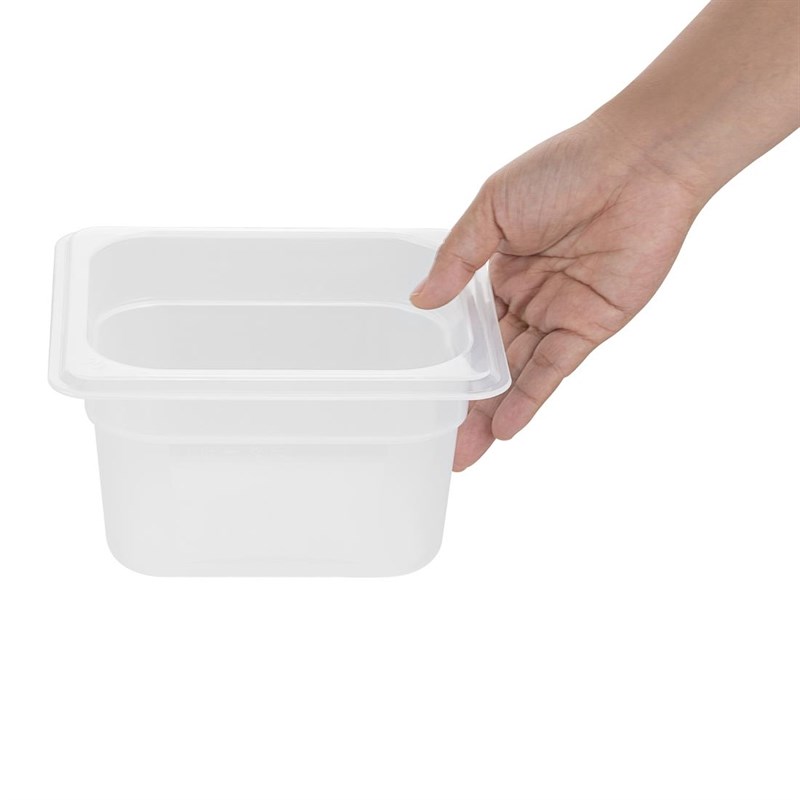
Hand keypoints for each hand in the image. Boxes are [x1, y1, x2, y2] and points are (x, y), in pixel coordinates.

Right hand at [411, 116, 704, 469]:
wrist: (638, 162)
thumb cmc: (566, 168)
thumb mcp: (492, 207)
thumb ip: (457, 258)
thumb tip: (419, 300)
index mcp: (501, 269)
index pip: (469, 328)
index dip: (449, 362)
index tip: (424, 394)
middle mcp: (528, 298)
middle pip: (492, 361)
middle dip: (468, 404)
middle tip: (444, 446)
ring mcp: (558, 314)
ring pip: (518, 373)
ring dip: (493, 412)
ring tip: (465, 452)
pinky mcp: (590, 325)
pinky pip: (553, 368)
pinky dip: (529, 398)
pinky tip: (504, 428)